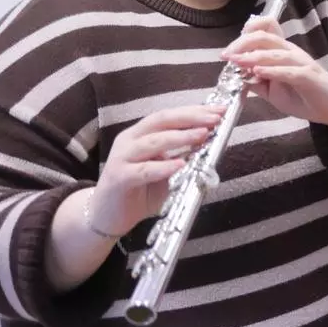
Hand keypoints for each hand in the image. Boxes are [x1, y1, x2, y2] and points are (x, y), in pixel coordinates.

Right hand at [90, 103, 226, 237]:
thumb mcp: (168, 172)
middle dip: (191, 118)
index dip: (194, 111)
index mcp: (142, 134)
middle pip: (161, 120)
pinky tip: (180, 164)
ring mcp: (122, 158)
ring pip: (152, 142)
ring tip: (202, 135)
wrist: (107, 216)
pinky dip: (163, 166)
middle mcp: (130, 140)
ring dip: (180, 137)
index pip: (170, 116)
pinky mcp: (119, 178)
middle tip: (214, 119)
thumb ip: (186, 158)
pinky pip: (143, 170)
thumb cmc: (140, 191)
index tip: (219, 110)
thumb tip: (214, 147)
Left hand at [221, 16, 327, 138]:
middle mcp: (292, 52)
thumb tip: (236, 76)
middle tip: (226, 55)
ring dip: (253, 56)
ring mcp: (302, 63)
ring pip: (276, 52)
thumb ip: (256, 83)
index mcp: (283, 52)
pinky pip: (290, 71)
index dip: (246, 33)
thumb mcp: (273, 91)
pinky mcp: (310, 77)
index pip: (265, 30)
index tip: (230, 48)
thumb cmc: (305, 97)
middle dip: (242, 43)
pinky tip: (258, 73)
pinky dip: (272, 70)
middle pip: (265, 36)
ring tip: (237, 61)